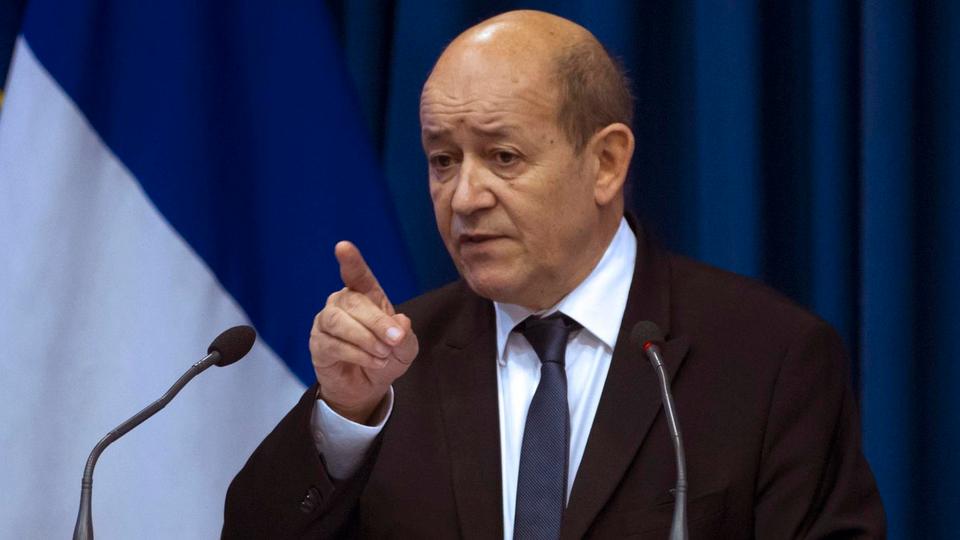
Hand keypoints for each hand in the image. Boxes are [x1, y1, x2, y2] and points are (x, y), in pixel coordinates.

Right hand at [309, 241, 418, 423]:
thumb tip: (400, 322)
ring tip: (383, 354)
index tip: (343, 247)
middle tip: (394, 340)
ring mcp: (327, 323)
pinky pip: (332, 344)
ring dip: (365, 339)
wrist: (367, 387)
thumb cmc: (385, 357)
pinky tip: (372, 362)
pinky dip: (356, 354)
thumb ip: (405, 335)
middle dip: (376, 322)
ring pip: (338, 322)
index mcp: (365, 296)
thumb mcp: (405, 348)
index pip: (356, 275)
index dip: (351, 261)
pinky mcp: (318, 344)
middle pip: (353, 303)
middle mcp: (342, 304)